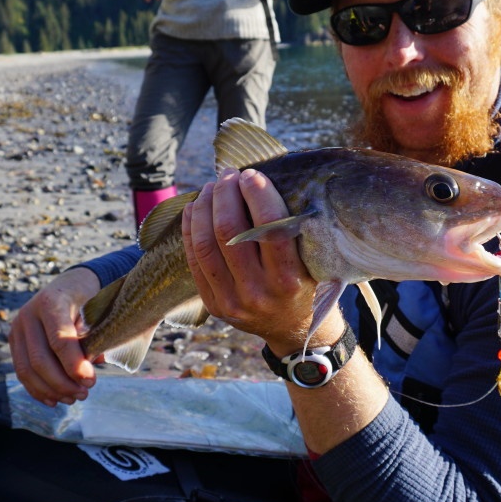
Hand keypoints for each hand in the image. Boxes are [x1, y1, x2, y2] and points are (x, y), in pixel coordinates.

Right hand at [8, 267, 101, 405]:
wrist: (69, 285)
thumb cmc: (88, 299)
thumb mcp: (97, 310)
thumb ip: (96, 335)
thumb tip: (97, 361)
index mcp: (51, 302)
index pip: (59, 339)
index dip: (74, 364)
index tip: (90, 381)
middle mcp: (28, 314)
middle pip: (39, 359)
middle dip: (62, 383)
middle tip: (84, 393)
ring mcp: (17, 328)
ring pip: (27, 369)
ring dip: (50, 390)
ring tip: (73, 398)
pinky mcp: (14, 341)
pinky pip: (21, 371)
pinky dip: (37, 389)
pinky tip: (54, 400)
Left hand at [182, 168, 326, 352]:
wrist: (291, 328)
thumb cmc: (304, 282)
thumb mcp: (311, 260)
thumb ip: (293, 227)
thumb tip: (264, 180)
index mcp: (289, 280)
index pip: (269, 227)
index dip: (257, 194)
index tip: (252, 173)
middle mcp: (258, 293)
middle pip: (229, 232)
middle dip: (226, 194)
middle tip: (228, 174)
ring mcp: (231, 301)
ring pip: (205, 244)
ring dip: (204, 207)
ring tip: (211, 187)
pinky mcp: (212, 304)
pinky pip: (193, 260)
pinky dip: (190, 228)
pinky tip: (194, 208)